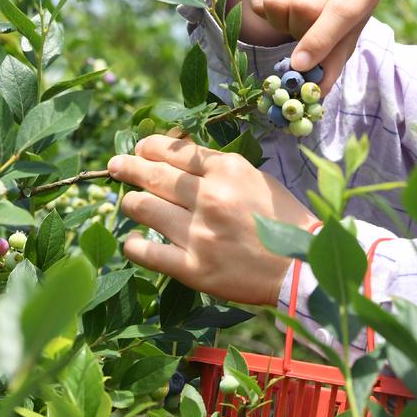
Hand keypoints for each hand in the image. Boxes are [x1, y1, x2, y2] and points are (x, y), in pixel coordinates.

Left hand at [109, 134, 320, 305]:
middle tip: (115, 167)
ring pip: (143, 207)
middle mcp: (210, 197)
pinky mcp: (193, 268)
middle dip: (127, 167)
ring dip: (131, 202)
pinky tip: (133, 242)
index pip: (174, 150)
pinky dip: (134, 245)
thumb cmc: (283, 219)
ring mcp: (199, 234)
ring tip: (130, 203)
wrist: (301, 267)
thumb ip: (218, 167)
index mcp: (228, 170)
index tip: (138, 149)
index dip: (148, 147)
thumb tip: (176, 154)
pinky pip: (147, 252)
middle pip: (152, 175)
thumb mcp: (255, 178)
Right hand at [227, 0, 381, 91]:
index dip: (320, 40)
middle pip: (304, 6)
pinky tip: (280, 4)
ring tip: (293, 19)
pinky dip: (263, 11)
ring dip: (280, 22)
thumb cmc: (337, 16)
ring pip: (277, 1)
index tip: (301, 64)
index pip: (342, 10)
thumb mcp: (343, 40)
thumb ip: (331, 65)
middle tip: (303, 35)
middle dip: (299, 32)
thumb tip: (315, 93)